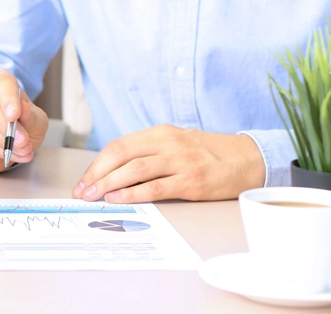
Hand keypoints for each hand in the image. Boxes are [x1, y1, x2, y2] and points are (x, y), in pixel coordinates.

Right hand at [0, 68, 48, 172]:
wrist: (11, 146)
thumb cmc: (24, 125)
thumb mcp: (37, 121)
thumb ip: (32, 116)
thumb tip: (23, 110)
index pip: (0, 81)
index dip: (7, 98)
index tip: (15, 115)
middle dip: (1, 121)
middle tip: (22, 139)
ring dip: (2, 139)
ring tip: (22, 150)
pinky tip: (10, 154)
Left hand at [72, 124, 265, 202]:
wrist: (250, 158)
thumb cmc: (208, 153)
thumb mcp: (176, 143)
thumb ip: (149, 153)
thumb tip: (113, 173)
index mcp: (160, 132)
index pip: (119, 146)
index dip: (97, 164)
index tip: (83, 181)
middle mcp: (168, 143)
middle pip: (121, 155)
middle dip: (96, 174)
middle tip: (81, 192)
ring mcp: (181, 161)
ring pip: (135, 169)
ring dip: (109, 184)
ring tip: (93, 197)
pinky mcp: (192, 181)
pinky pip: (156, 187)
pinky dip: (134, 193)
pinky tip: (118, 198)